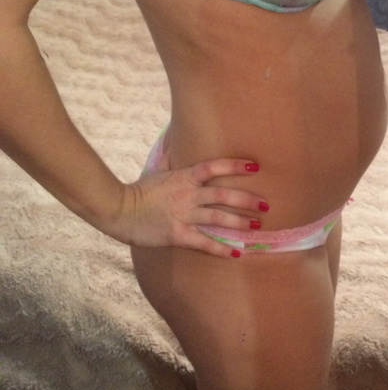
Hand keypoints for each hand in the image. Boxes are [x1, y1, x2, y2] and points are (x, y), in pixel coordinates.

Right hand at [104, 159, 267, 257]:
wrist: (119, 210)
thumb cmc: (139, 190)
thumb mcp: (158, 169)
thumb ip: (172, 156)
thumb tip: (177, 136)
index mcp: (184, 177)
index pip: (214, 167)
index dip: (235, 165)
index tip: (255, 166)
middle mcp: (187, 195)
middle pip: (223, 194)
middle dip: (246, 199)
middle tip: (266, 204)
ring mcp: (183, 215)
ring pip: (218, 217)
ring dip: (239, 222)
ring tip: (256, 226)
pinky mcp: (177, 234)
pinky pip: (203, 242)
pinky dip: (221, 248)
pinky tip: (236, 253)